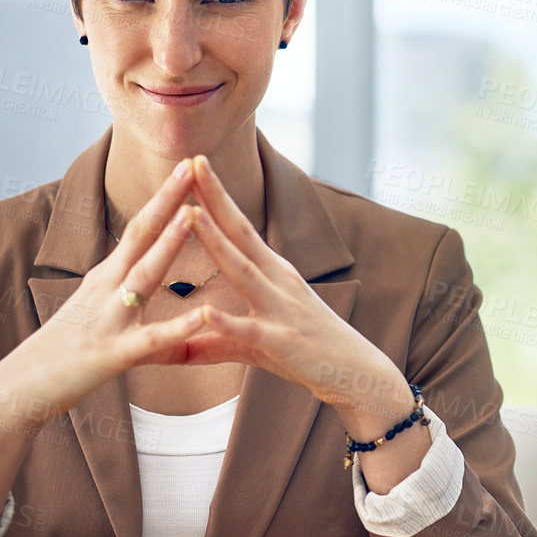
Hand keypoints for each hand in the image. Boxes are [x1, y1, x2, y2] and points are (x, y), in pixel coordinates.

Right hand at [11, 157, 214, 416]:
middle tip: (193, 162)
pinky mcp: (112, 354)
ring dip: (169, 244)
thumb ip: (133, 307)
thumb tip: (156, 297)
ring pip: (143, 275)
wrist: (18, 389)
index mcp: (107, 277)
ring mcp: (107, 318)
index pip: (140, 227)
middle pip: (141, 235)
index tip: (188, 165)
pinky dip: (178, 327)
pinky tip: (203, 315)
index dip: (164, 197)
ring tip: (194, 214)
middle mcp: (106, 288)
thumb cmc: (62, 356)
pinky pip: (150, 339)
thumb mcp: (101, 320)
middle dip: (169, 199)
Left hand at [179, 155, 415, 438]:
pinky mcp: (282, 343)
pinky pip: (250, 331)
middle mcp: (278, 281)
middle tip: (191, 161)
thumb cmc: (307, 352)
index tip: (193, 164)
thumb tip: (179, 347)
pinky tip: (205, 312)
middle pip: (241, 234)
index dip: (216, 197)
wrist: (356, 374)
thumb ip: (217, 340)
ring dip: (216, 242)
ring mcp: (281, 309)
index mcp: (272, 273)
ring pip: (243, 271)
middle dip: (215, 199)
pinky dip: (227, 322)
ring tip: (191, 214)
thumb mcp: (257, 342)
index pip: (239, 228)